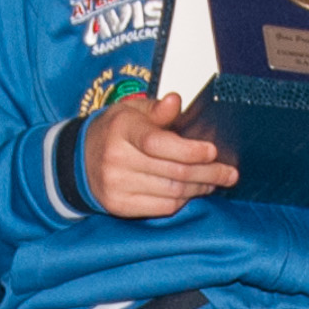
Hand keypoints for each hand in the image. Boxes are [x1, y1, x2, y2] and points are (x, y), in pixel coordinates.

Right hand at [83, 91, 234, 215]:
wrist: (79, 159)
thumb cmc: (114, 132)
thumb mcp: (132, 111)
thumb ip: (157, 109)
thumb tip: (175, 101)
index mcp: (122, 129)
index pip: (158, 143)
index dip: (189, 150)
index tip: (212, 151)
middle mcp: (116, 158)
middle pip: (173, 172)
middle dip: (208, 173)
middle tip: (229, 172)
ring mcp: (116, 185)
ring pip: (172, 192)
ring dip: (199, 188)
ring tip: (214, 181)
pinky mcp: (119, 206)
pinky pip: (162, 207)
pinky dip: (182, 200)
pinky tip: (191, 192)